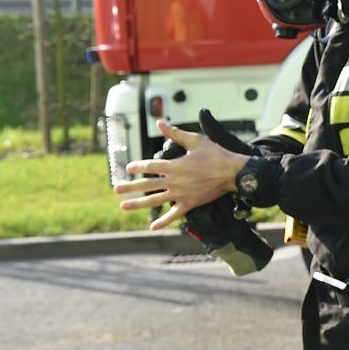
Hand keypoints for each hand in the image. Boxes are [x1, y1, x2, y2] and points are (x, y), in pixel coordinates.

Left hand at [113, 120, 249, 229]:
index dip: (138, 166)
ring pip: (155, 200)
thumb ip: (175, 134)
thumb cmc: (216, 155)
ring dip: (138, 204)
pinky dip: (163, 221)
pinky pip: (174, 215)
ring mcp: (181, 194)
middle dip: (130, 186)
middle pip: (147, 184)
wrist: (233, 173)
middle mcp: (175, 181)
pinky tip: (152, 226)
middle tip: (116, 189)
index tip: (129, 168)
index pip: (150, 166)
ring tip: (123, 206)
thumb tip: (159, 123)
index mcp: (175, 165)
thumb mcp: (195, 141)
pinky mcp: (190, 203)